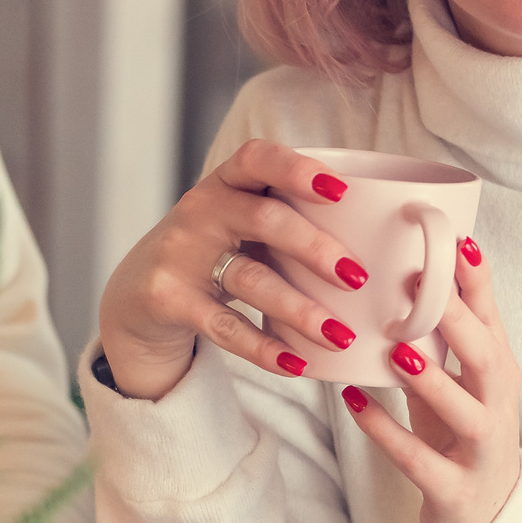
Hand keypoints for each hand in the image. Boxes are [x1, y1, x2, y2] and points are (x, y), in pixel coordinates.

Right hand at [96, 139, 366, 399]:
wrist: (135, 299)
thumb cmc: (213, 256)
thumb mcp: (241, 227)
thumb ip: (291, 224)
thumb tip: (386, 246)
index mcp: (225, 184)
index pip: (256, 158)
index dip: (298, 168)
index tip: (342, 191)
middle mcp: (200, 211)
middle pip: (263, 218)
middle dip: (315, 247)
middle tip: (358, 277)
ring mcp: (180, 255)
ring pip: (248, 278)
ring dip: (299, 308)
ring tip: (341, 335)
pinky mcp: (168, 300)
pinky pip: (223, 326)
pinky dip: (263, 347)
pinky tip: (297, 364)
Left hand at [340, 239, 521, 522]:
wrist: (487, 520)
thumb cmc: (461, 436)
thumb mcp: (457, 383)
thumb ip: (438, 338)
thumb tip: (398, 272)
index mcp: (498, 373)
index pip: (493, 319)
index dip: (478, 281)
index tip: (457, 239)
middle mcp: (497, 407)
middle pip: (488, 358)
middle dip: (457, 320)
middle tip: (417, 284)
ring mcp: (480, 451)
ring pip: (464, 412)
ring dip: (431, 379)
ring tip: (395, 350)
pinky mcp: (454, 490)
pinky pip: (419, 461)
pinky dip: (387, 433)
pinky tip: (355, 406)